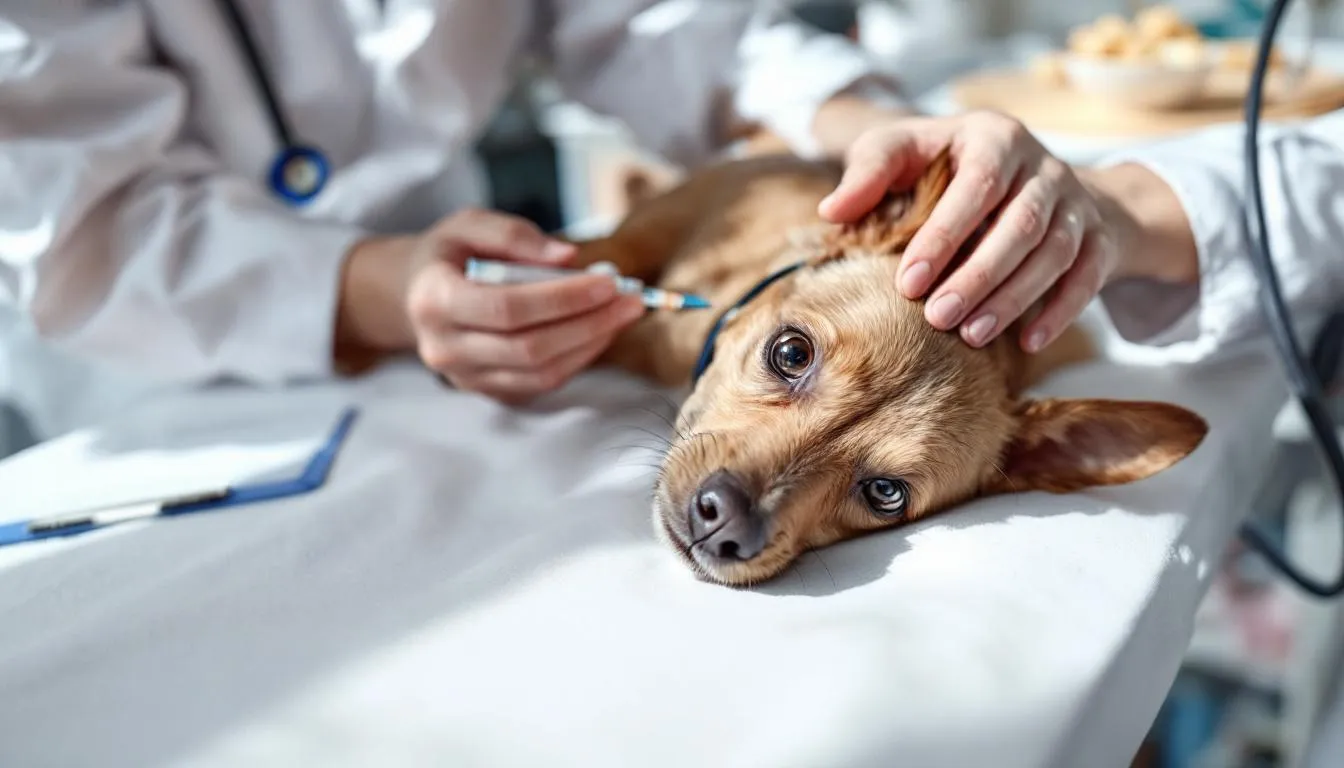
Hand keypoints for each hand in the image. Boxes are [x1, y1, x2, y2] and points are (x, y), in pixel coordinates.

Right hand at [339, 209, 644, 402]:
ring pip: (540, 373)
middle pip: (529, 347)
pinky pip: (541, 384)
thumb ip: (515, 235)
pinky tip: (600, 332)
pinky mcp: (486, 391)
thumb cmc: (448, 255)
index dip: (562, 298)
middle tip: (631, 299)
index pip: (507, 308)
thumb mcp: (469, 225)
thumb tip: (570, 257)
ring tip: (624, 314)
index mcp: (434, 300)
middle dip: (589, 324)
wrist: (415, 296)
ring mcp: (464, 377)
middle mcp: (445, 348)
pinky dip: (577, 359)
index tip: (607, 281)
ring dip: (590, 345)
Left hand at [818, 111, 1118, 352]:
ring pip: (1054, 254)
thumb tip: (832, 211)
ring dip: (1013, 299)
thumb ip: (869, 172)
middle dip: (978, 277)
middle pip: (1020, 226)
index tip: (909, 282)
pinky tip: (1027, 343)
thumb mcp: (903, 150)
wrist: (1029, 176)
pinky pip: (1087, 277)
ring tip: (971, 335)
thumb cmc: (946, 165)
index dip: (943, 235)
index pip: (976, 186)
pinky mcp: (1097, 237)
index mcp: (995, 137)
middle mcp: (1044, 166)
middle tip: (937, 318)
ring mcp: (1076, 202)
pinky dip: (1061, 311)